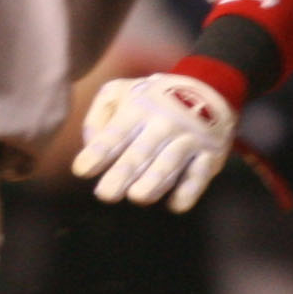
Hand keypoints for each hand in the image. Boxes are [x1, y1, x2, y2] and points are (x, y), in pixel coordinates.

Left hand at [73, 72, 234, 211]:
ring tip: (137, 196)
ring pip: (170, 163)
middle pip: (141, 152)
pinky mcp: (211, 155)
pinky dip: (189, 191)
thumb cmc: (152, 98)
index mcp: (138, 108)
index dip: (99, 152)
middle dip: (123, 173)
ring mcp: (189, 138)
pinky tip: (175, 204)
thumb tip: (89, 146)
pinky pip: (199, 176)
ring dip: (155, 181)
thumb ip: (98, 117)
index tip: (81, 170)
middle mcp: (164, 122)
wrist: (209, 88)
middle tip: (106, 194)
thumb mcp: (120, 92)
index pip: (116, 133)